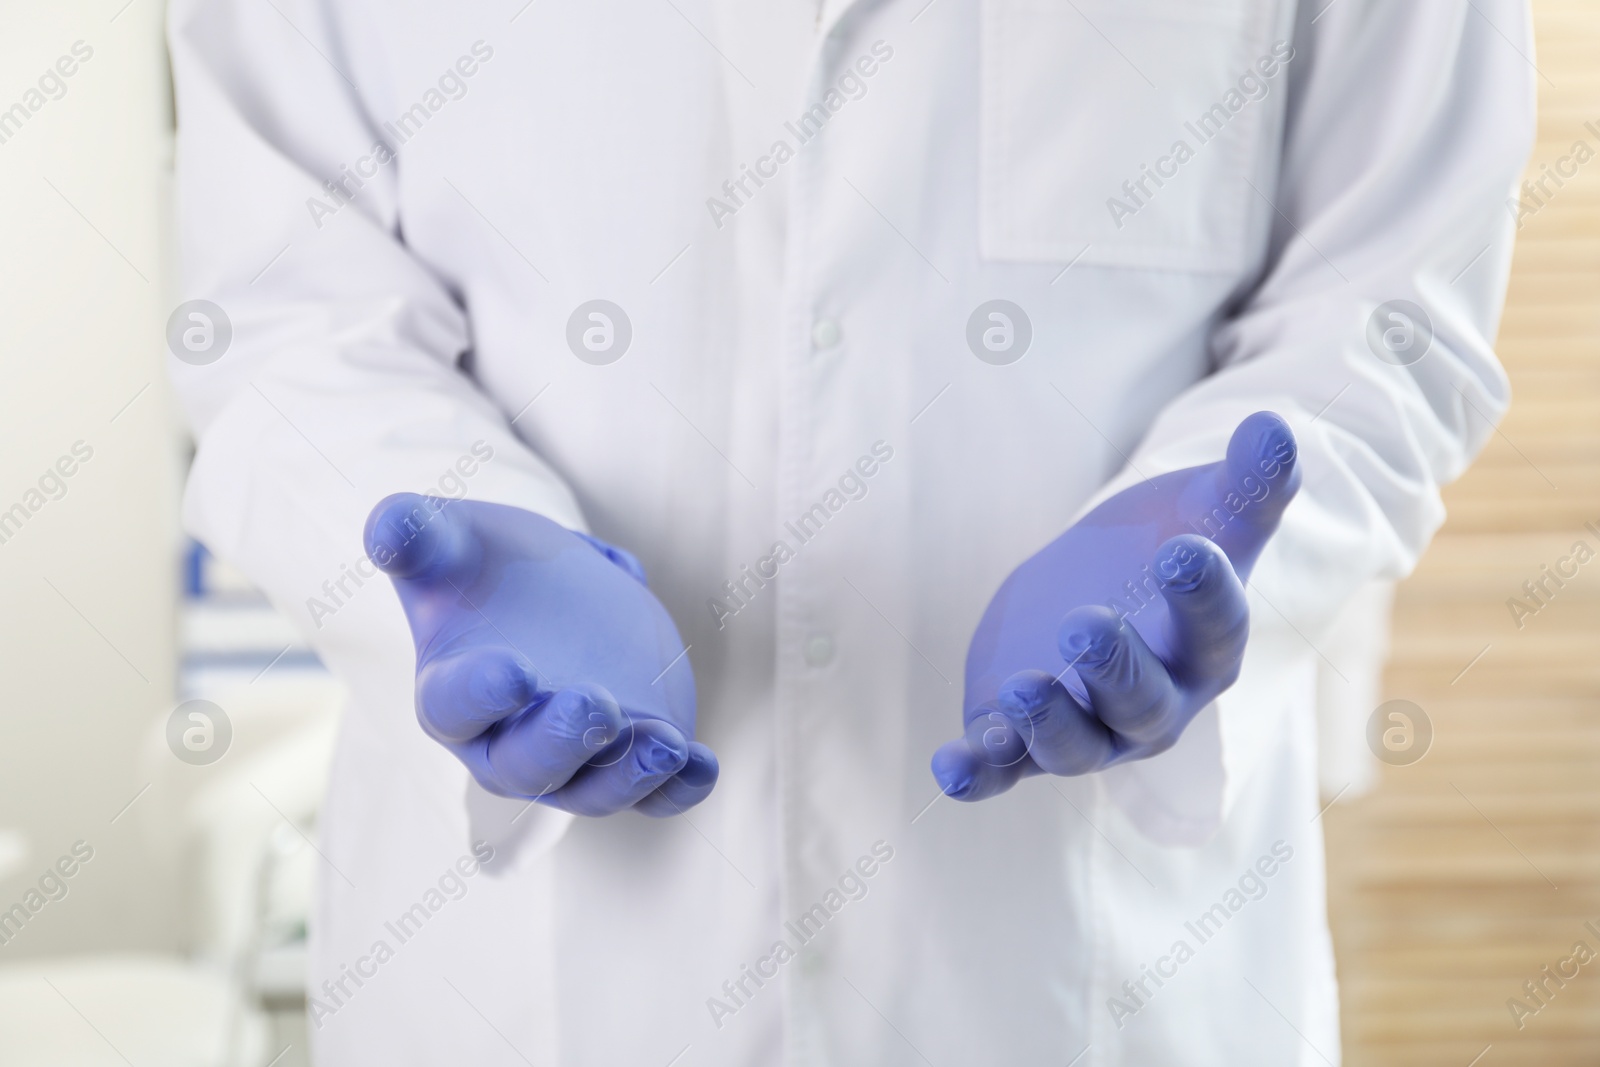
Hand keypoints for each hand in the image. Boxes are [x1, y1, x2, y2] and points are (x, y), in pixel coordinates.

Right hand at [365, 494, 716, 816]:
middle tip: (598, 706)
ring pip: (594, 789)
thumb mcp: (446, 539)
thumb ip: (413, 535)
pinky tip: (702, 764)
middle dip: (564, 742)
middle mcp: (505, 742)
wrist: (536, 584)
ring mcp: (571, 759)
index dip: (481, 694)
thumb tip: (388, 529)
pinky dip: (678, 789)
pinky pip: (652, 795)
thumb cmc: (478, 565)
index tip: (516, 669)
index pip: (455, 707)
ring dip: (630, 774)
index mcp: (450, 693)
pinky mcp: (627, 757)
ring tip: (667, 742)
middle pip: (528, 764)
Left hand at [931, 412, 1300, 800]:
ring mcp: (1088, 728)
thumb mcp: (1208, 511)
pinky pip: (1003, 766)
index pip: (1215, 630)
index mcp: (1207, 649)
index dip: (1204, 594)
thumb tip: (1276, 426)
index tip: (1182, 552)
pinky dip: (979, 770)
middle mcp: (1155, 705)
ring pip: (1075, 746)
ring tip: (1020, 688)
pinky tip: (949, 766)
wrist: (1106, 581)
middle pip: (1142, 702)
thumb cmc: (1170, 545)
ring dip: (1047, 724)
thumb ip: (1247, 480)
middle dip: (1114, 668)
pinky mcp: (1022, 736)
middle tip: (1083, 624)